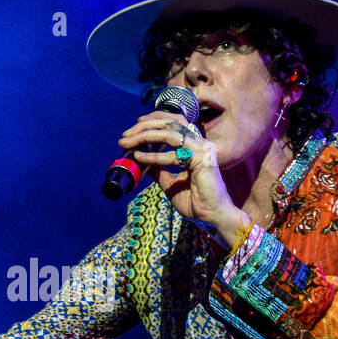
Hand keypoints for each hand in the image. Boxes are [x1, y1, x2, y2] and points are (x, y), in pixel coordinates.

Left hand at [118, 111, 238, 233]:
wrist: (212, 217)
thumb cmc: (196, 202)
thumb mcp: (170, 184)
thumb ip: (159, 170)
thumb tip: (141, 160)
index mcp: (195, 146)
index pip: (173, 123)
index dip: (153, 121)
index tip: (134, 128)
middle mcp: (200, 143)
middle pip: (169, 123)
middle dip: (144, 126)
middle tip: (125, 136)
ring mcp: (202, 149)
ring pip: (169, 134)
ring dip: (144, 136)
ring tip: (127, 142)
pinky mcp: (201, 159)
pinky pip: (173, 154)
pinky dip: (153, 155)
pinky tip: (139, 156)